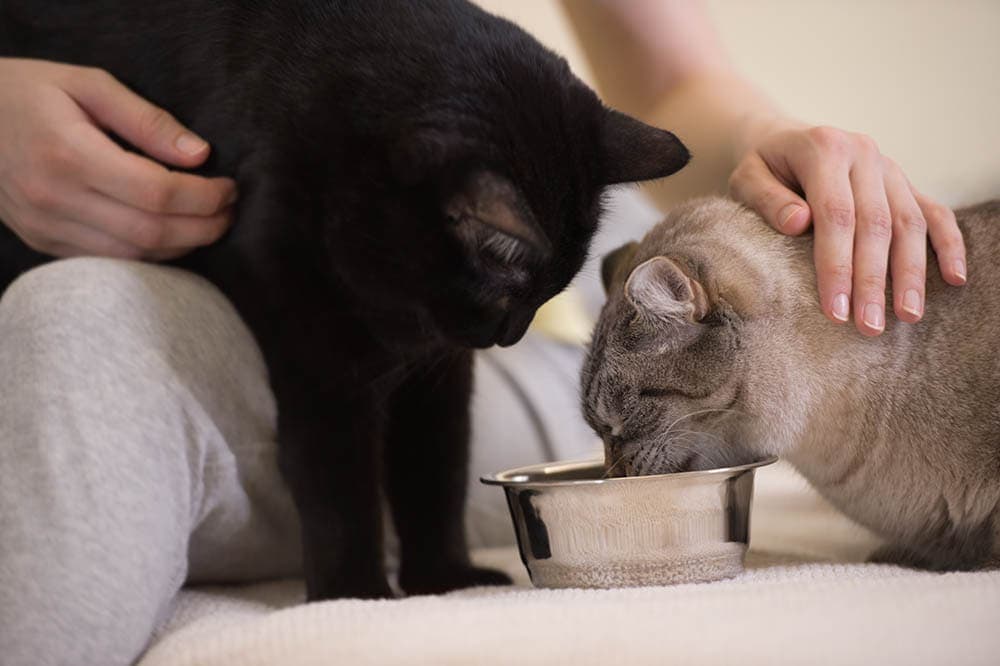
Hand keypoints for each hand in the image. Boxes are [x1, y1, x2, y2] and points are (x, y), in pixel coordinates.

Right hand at [0, 58, 235, 259]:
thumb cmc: (30, 92)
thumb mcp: (88, 84)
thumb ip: (146, 119)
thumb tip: (200, 154)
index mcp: (68, 154)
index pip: (156, 193)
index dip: (204, 197)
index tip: (229, 187)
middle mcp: (54, 198)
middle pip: (151, 233)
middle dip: (203, 227)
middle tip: (229, 211)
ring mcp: (45, 227)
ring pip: (133, 258)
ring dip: (182, 246)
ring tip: (208, 223)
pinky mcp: (43, 243)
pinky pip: (109, 263)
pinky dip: (149, 255)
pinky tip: (171, 235)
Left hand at [728, 116, 965, 335]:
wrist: (781, 139)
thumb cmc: (761, 168)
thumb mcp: (746, 178)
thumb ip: (767, 199)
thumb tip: (799, 224)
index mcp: (825, 149)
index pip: (836, 215)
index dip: (837, 265)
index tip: (836, 310)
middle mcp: (863, 154)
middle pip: (876, 224)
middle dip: (873, 280)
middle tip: (870, 326)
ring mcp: (889, 167)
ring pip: (909, 222)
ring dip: (911, 272)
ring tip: (908, 316)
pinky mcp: (904, 183)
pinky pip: (934, 212)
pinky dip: (949, 244)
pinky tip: (955, 278)